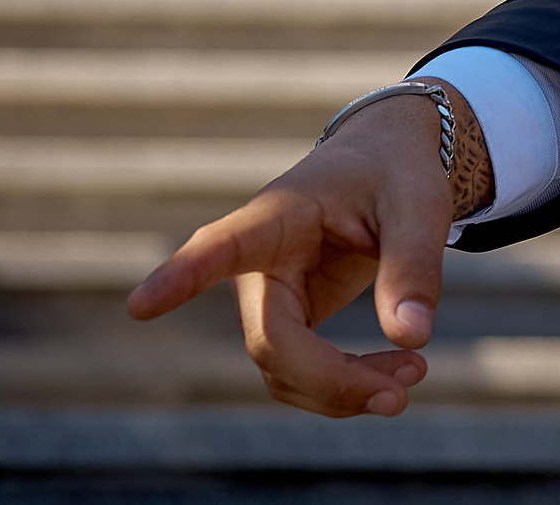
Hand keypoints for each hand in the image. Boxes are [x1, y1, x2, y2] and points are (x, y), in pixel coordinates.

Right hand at [125, 88, 489, 416]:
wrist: (389, 165)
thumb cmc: (395, 174)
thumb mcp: (418, 204)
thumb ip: (414, 265)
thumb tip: (412, 336)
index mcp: (277, 216)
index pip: (221, 246)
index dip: (183, 276)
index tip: (141, 305)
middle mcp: (258, 263)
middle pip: (269, 342)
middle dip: (330, 379)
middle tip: (399, 395)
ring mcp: (269, 299)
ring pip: (282, 371)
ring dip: (343, 391)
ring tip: (414, 373)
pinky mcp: (289, 321)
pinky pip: (302, 373)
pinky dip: (347, 387)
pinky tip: (397, 374)